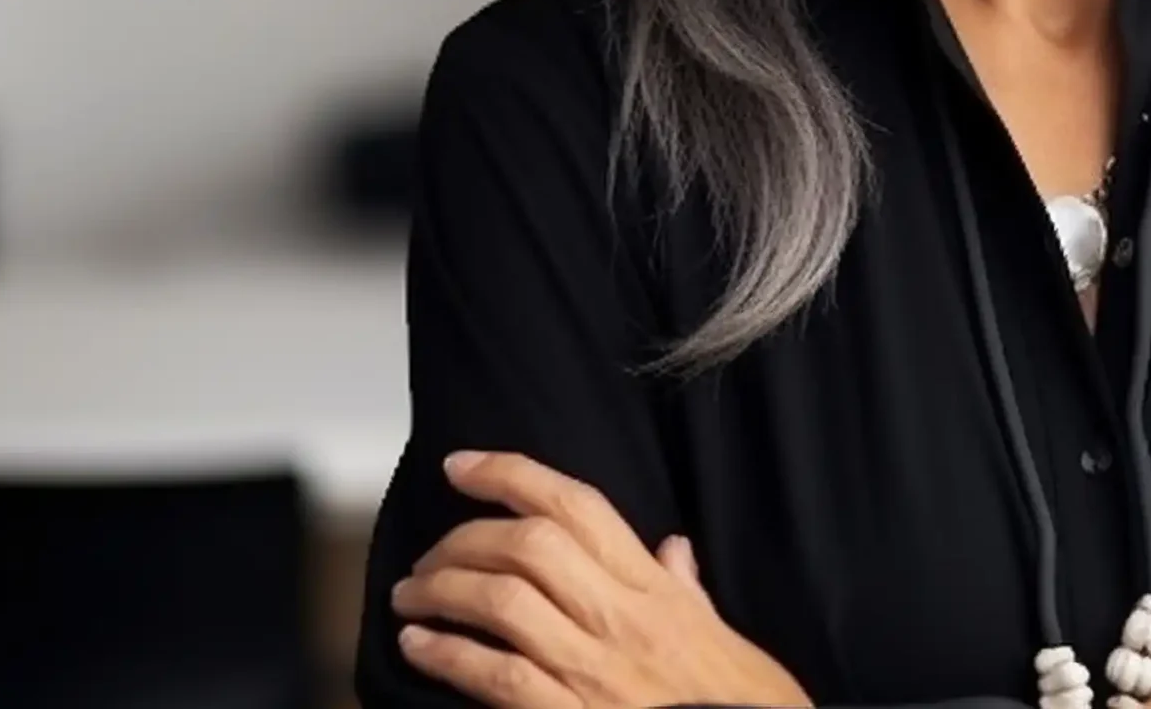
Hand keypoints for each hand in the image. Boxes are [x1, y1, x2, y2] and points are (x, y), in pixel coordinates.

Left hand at [391, 450, 812, 708]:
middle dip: (464, 539)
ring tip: (411, 595)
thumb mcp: (720, 632)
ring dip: (441, 592)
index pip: (577, 507)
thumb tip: (674, 548)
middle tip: (429, 554)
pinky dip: (446, 656)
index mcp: (655, 590)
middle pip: (529, 545)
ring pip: (503, 603)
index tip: (461, 466)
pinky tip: (417, 646)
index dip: (511, 474)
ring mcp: (592, 670)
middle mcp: (621, 618)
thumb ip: (687, 588)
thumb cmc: (740, 700)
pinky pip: (495, 677)